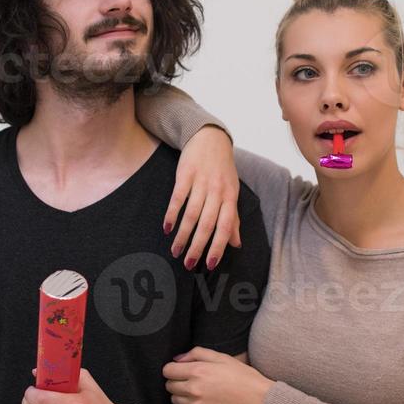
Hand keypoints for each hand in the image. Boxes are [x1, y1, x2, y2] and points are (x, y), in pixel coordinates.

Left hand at [163, 348, 271, 403]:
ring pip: (174, 399)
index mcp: (198, 371)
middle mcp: (194, 389)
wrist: (259, 402)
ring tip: (196, 391)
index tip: (181, 369)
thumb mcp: (223, 358)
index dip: (173, 368)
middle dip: (176, 381)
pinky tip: (201, 402)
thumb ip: (197, 354)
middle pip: (169, 385)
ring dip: (181, 394)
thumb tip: (178, 359)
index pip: (168, 370)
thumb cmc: (243, 377)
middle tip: (190, 379)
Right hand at [164, 124, 241, 270]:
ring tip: (176, 251)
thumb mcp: (232, 191)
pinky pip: (178, 198)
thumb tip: (236, 243)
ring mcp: (201, 182)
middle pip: (207, 224)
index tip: (210, 264)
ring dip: (183, 235)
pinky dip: (172, 214)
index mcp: (231, 196)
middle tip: (189, 264)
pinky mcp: (185, 174)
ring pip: (192, 214)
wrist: (210, 138)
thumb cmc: (222, 169)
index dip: (219, 246)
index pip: (226, 226)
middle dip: (198, 246)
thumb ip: (233, 218)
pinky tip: (167, 228)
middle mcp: (217, 190)